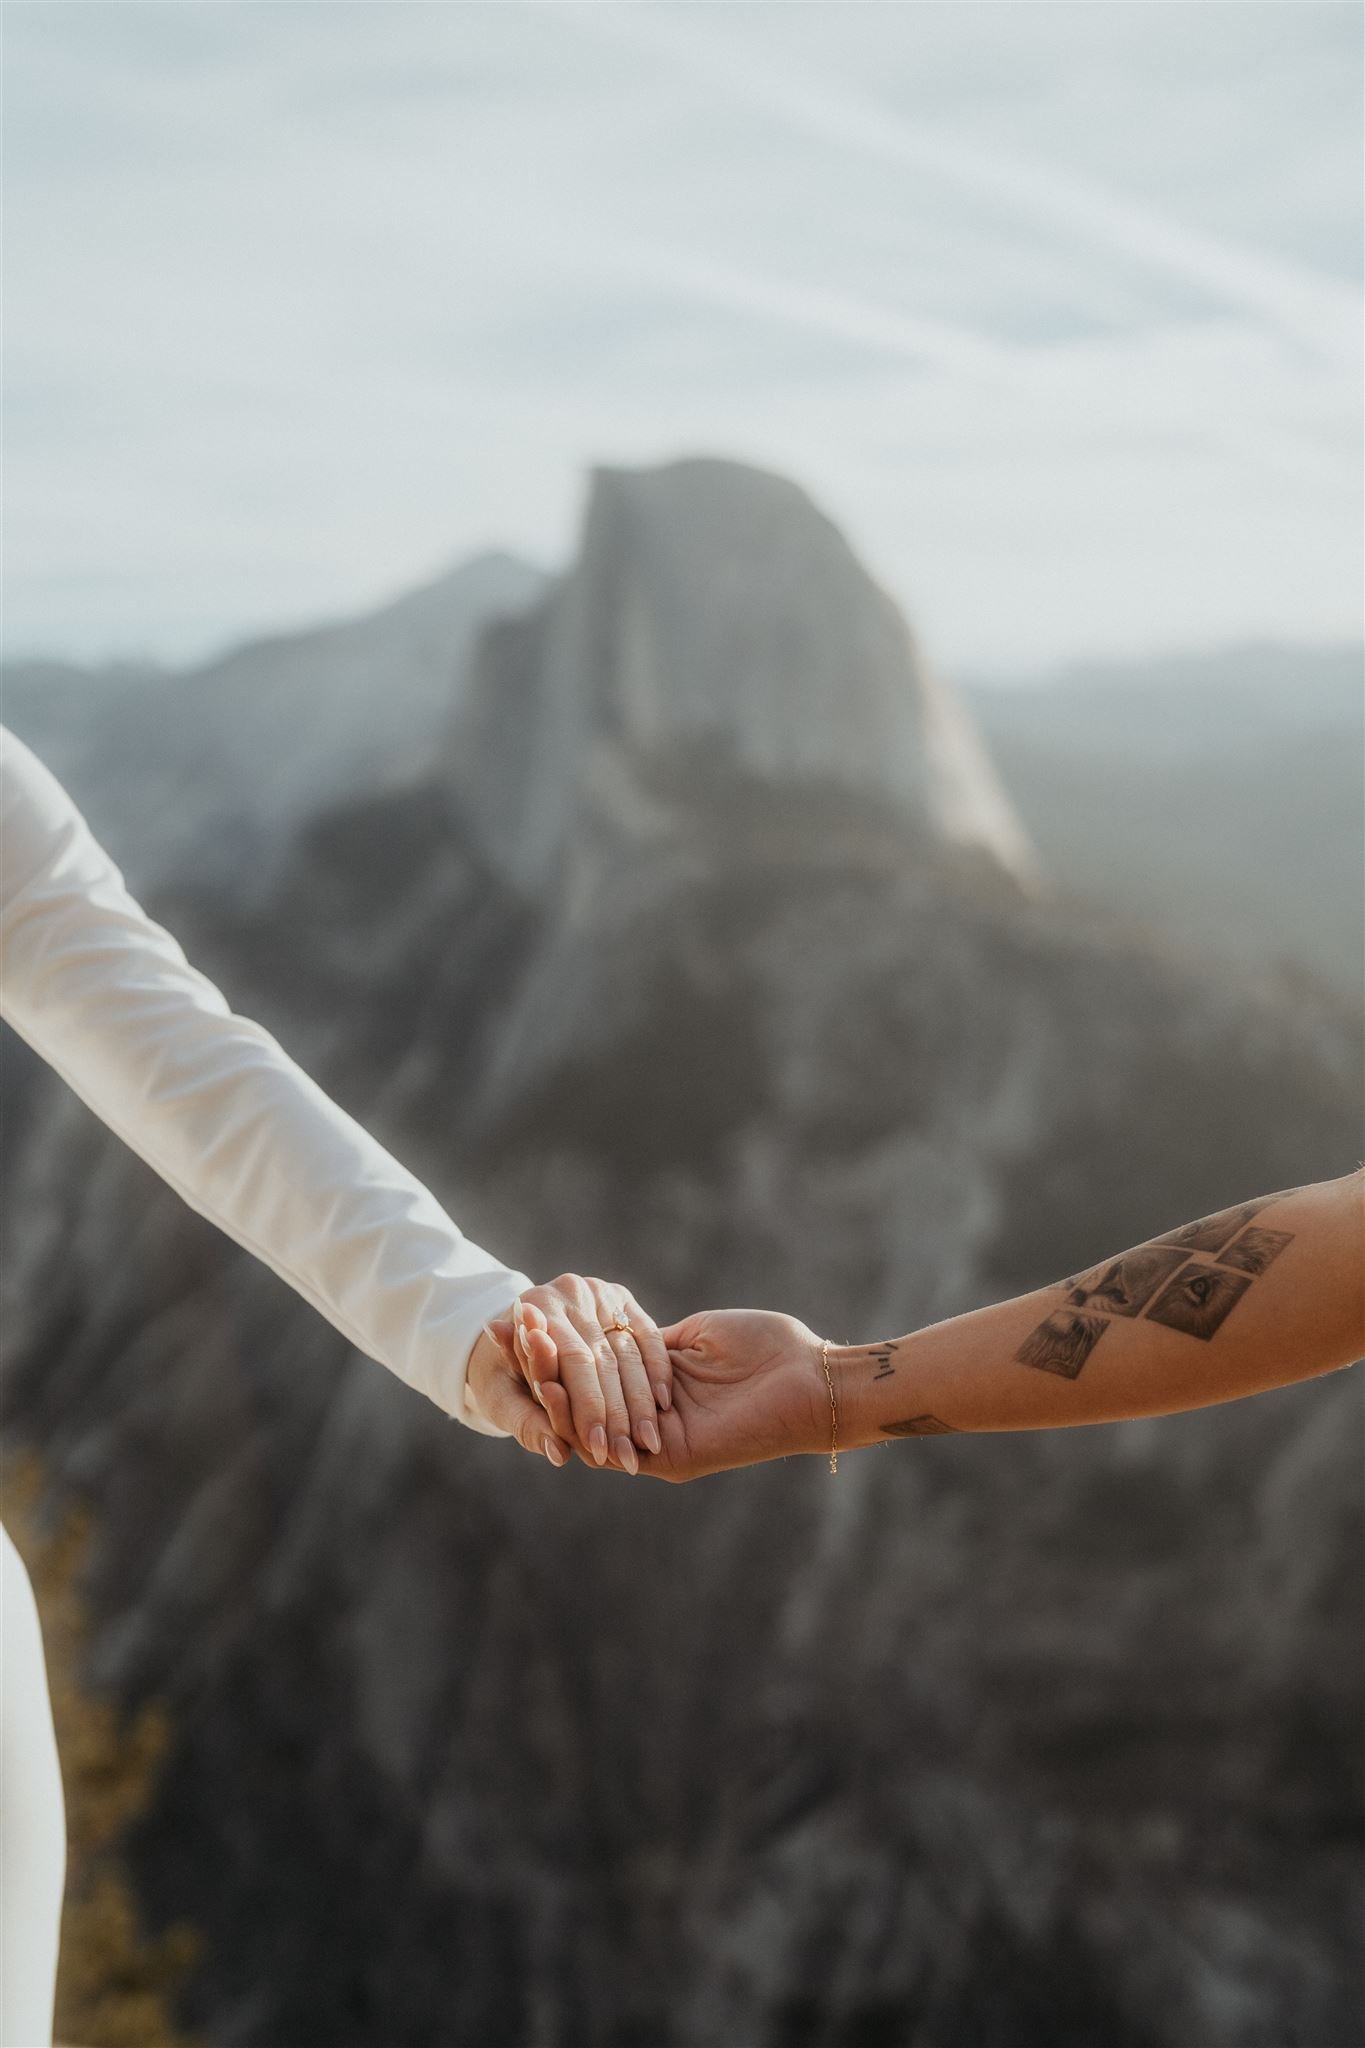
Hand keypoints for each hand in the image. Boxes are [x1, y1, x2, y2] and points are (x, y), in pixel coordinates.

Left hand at [479, 1274, 672, 1473]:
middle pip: (604, 1357)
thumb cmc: (502, 1373)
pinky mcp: (623, 1299)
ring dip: (641, 1400)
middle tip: (629, 1458)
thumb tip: (558, 1455)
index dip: (588, 1408)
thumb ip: (529, 1424)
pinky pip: (648, 1337)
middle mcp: (572, 1290)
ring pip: (629, 1351)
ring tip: (648, 1442)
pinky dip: (657, 1371)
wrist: (514, 1333)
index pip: (574, 1360)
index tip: (599, 1450)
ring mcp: (601, 1291)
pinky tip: (662, 1404)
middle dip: (617, 1413)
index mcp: (537, 1303)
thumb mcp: (502, 1399)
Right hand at [519, 1308, 829, 1482]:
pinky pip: (611, 1444)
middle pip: (582, 1402)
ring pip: (587, 1426)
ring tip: (518, 1351)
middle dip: (541, 1368)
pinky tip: (549, 1387)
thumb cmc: (768, 1346)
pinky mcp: (669, 1457)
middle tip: (504, 1334)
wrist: (811, 1377)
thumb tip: (612, 1333)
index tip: (524, 1318)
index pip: (594, 1374)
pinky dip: (577, 1418)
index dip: (558, 1351)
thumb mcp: (695, 1335)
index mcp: (658, 1389)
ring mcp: (658, 1443)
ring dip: (549, 1390)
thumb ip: (651, 1341)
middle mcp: (652, 1420)